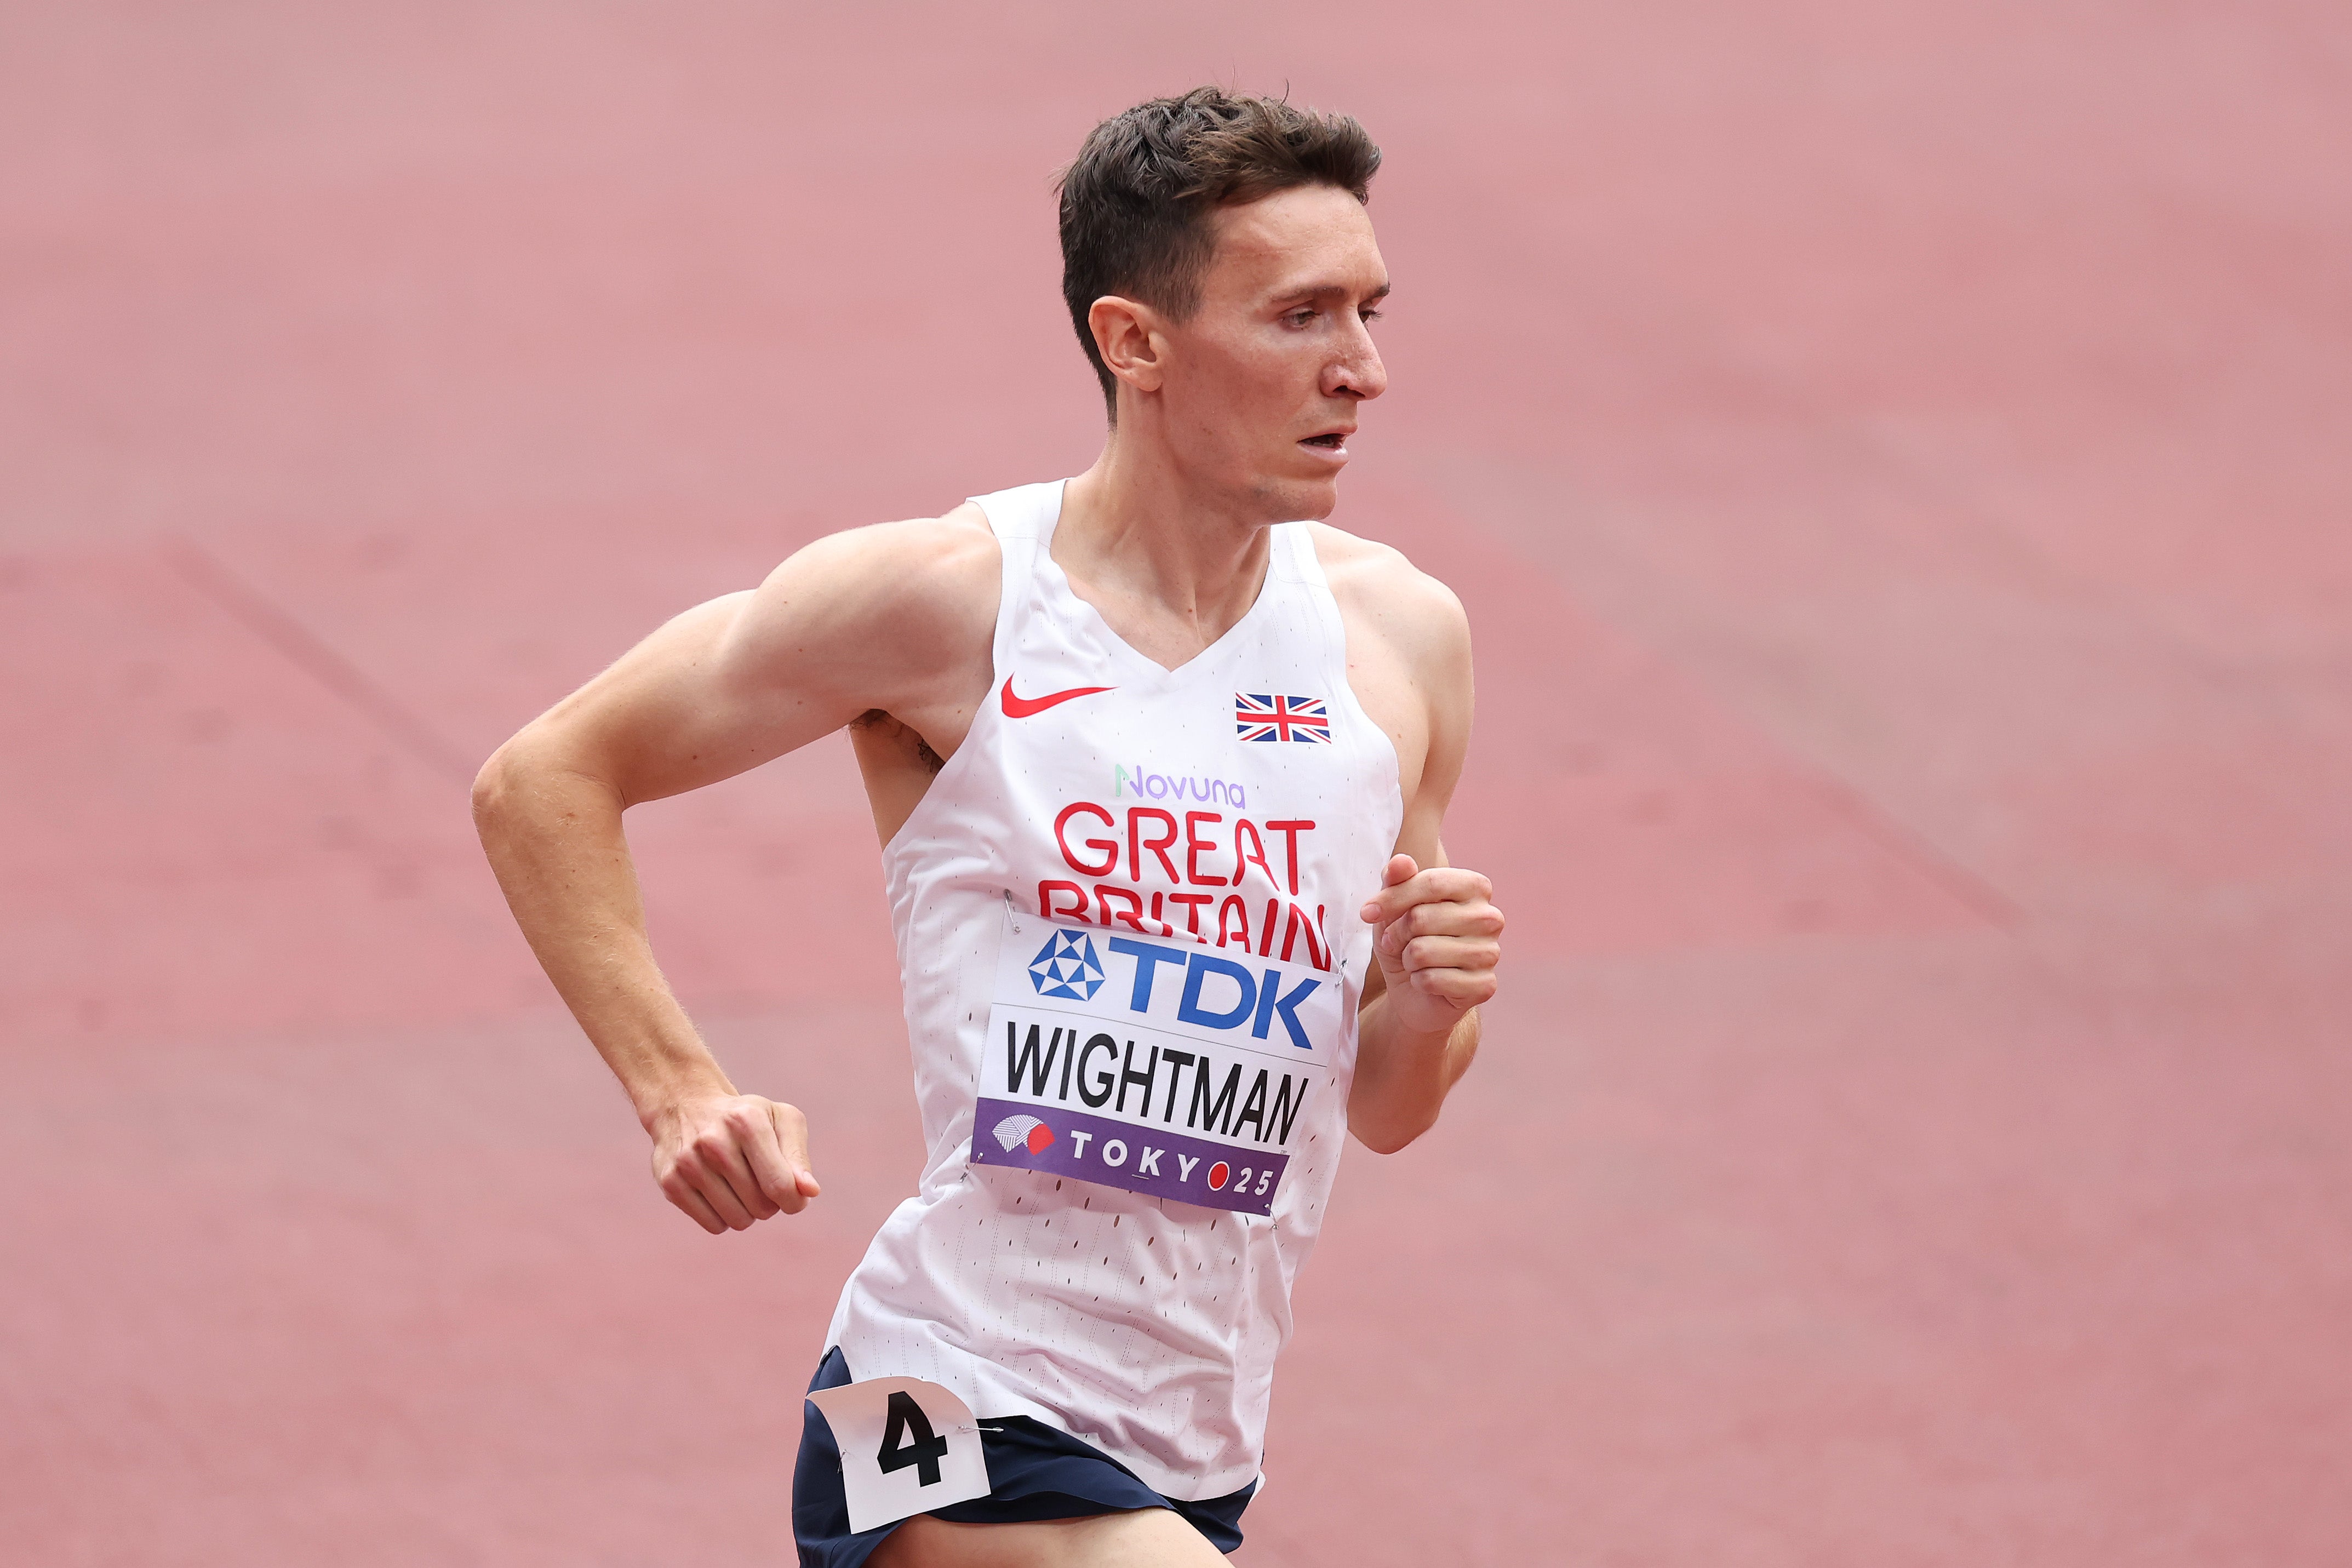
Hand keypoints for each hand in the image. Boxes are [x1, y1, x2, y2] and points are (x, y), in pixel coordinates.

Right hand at [645, 1092, 820, 1233]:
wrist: (686, 1106)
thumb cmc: (746, 1118)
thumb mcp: (781, 1120)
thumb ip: (798, 1157)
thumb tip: (809, 1192)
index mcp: (748, 1123)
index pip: (781, 1185)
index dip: (794, 1201)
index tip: (794, 1198)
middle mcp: (714, 1142)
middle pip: (761, 1207)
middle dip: (770, 1203)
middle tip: (760, 1181)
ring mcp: (688, 1163)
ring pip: (738, 1220)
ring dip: (747, 1212)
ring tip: (740, 1186)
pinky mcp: (670, 1182)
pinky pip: (714, 1225)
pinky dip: (723, 1217)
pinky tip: (719, 1193)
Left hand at [1359, 854, 1503, 1037]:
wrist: (1415, 991)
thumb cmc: (1407, 940)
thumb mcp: (1395, 907)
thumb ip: (1397, 879)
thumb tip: (1401, 862)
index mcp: (1474, 888)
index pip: (1431, 883)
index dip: (1392, 898)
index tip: (1367, 912)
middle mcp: (1490, 917)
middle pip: (1422, 918)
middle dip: (1397, 934)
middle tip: (1398, 943)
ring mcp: (1490, 953)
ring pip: (1423, 951)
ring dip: (1408, 960)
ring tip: (1415, 962)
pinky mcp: (1484, 986)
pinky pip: (1432, 980)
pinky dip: (1419, 982)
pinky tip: (1427, 982)